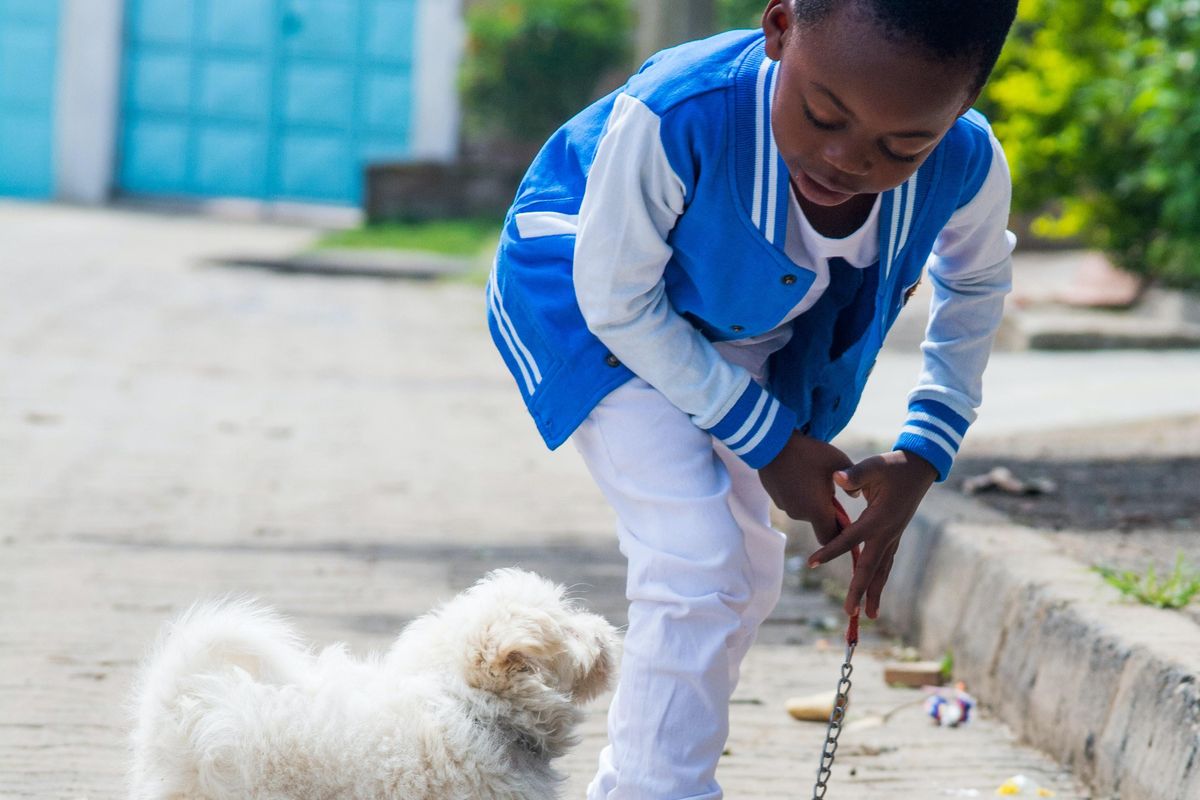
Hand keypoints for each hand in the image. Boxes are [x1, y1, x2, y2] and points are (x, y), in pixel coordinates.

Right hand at [758, 433, 853, 544]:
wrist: (772, 442)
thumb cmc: (809, 452)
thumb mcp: (838, 461)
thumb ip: (854, 480)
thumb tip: (855, 495)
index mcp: (817, 510)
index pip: (830, 539)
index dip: (839, 534)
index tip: (844, 519)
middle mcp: (800, 514)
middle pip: (818, 523)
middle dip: (826, 511)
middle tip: (829, 488)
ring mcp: (785, 507)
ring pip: (804, 511)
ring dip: (811, 501)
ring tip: (812, 477)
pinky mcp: (775, 498)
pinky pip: (792, 502)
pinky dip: (798, 494)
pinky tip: (798, 474)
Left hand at [807, 450, 937, 619]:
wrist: (920, 467)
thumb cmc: (893, 465)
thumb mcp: (874, 465)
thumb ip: (856, 474)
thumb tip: (837, 478)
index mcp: (879, 518)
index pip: (850, 539)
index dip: (830, 550)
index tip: (811, 562)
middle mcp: (888, 533)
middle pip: (871, 567)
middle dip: (859, 590)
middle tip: (849, 612)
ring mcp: (894, 536)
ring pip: (882, 570)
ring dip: (874, 592)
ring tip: (868, 615)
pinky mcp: (895, 535)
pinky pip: (886, 562)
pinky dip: (879, 579)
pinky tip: (875, 593)